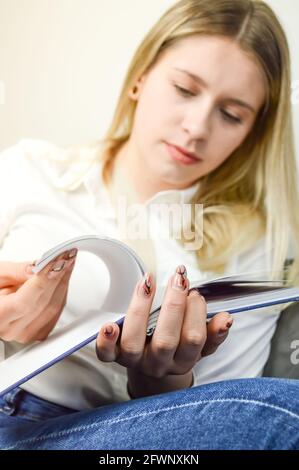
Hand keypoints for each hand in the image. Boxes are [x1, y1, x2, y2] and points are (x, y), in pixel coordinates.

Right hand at [0, 249, 76, 343]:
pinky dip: (63, 291)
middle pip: (43, 303)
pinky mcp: (38, 332)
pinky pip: (57, 311)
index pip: (25, 301)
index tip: (56, 260)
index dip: (44, 280)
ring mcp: (26, 334)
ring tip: (68, 260)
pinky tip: (63, 275)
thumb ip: (17, 271)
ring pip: (54, 307)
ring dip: (64, 281)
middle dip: (58, 275)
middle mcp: (11, 330)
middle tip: (67, 255)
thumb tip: (39, 267)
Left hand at [96, 265, 232, 397]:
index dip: (195, 312)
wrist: (151, 365)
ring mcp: (135, 361)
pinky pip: (106, 354)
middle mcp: (159, 364)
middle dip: (174, 304)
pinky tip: (108, 325)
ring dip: (141, 308)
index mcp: (182, 360)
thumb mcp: (199, 344)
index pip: (193, 339)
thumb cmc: (177, 346)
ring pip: (135, 342)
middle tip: (179, 279)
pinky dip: (106, 341)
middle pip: (166, 340)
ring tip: (148, 282)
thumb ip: (213, 333)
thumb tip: (227, 318)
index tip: (195, 293)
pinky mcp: (114, 356)